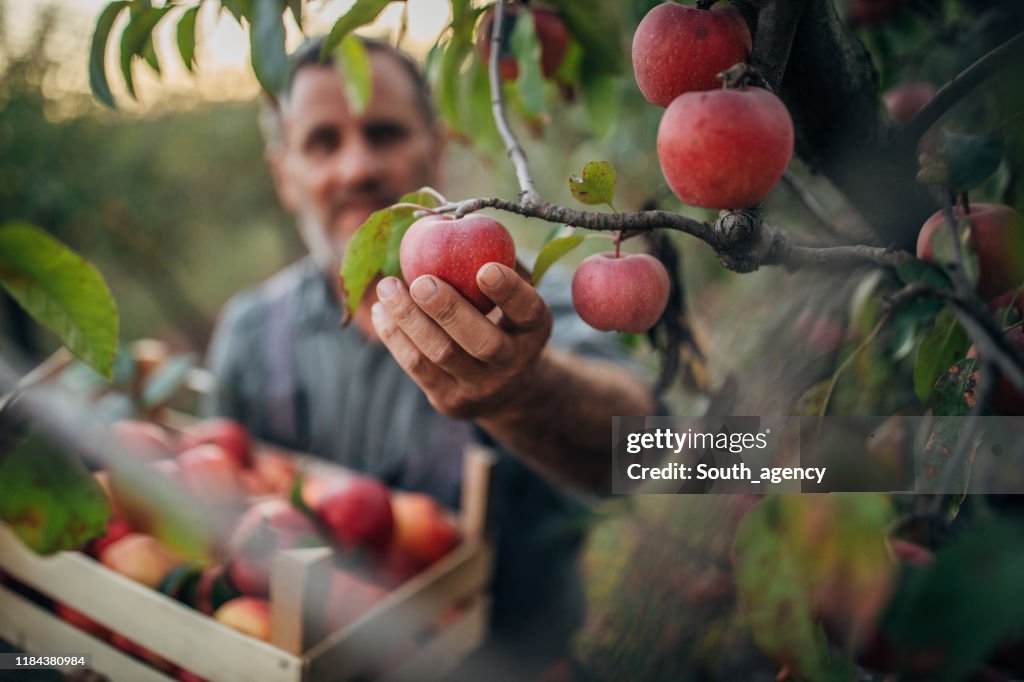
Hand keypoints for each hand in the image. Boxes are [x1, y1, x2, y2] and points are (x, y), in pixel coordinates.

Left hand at [371, 262, 552, 419]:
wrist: (505, 387)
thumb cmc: (504, 318)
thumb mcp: (512, 293)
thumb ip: (497, 259)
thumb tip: (459, 215)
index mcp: (535, 329)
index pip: (527, 311)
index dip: (509, 291)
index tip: (486, 268)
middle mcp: (513, 362)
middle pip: (482, 342)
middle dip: (449, 310)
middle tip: (421, 281)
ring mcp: (481, 387)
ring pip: (441, 354)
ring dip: (409, 319)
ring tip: (387, 286)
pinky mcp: (450, 400)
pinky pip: (417, 367)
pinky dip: (395, 336)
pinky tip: (383, 310)